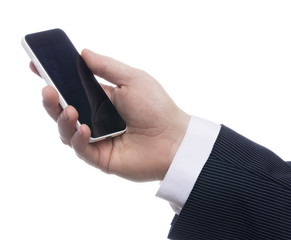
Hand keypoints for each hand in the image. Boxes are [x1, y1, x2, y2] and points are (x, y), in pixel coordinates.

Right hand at [31, 49, 189, 181]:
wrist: (174, 138)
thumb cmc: (157, 108)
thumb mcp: (132, 79)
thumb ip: (106, 67)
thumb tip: (83, 53)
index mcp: (103, 99)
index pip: (73, 89)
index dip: (55, 79)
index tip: (36, 67)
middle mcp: (98, 119)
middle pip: (65, 110)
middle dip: (52, 100)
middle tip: (47, 89)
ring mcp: (98, 139)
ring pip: (67, 131)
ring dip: (62, 119)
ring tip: (69, 110)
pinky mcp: (101, 157)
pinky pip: (80, 149)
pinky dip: (77, 138)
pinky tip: (84, 129)